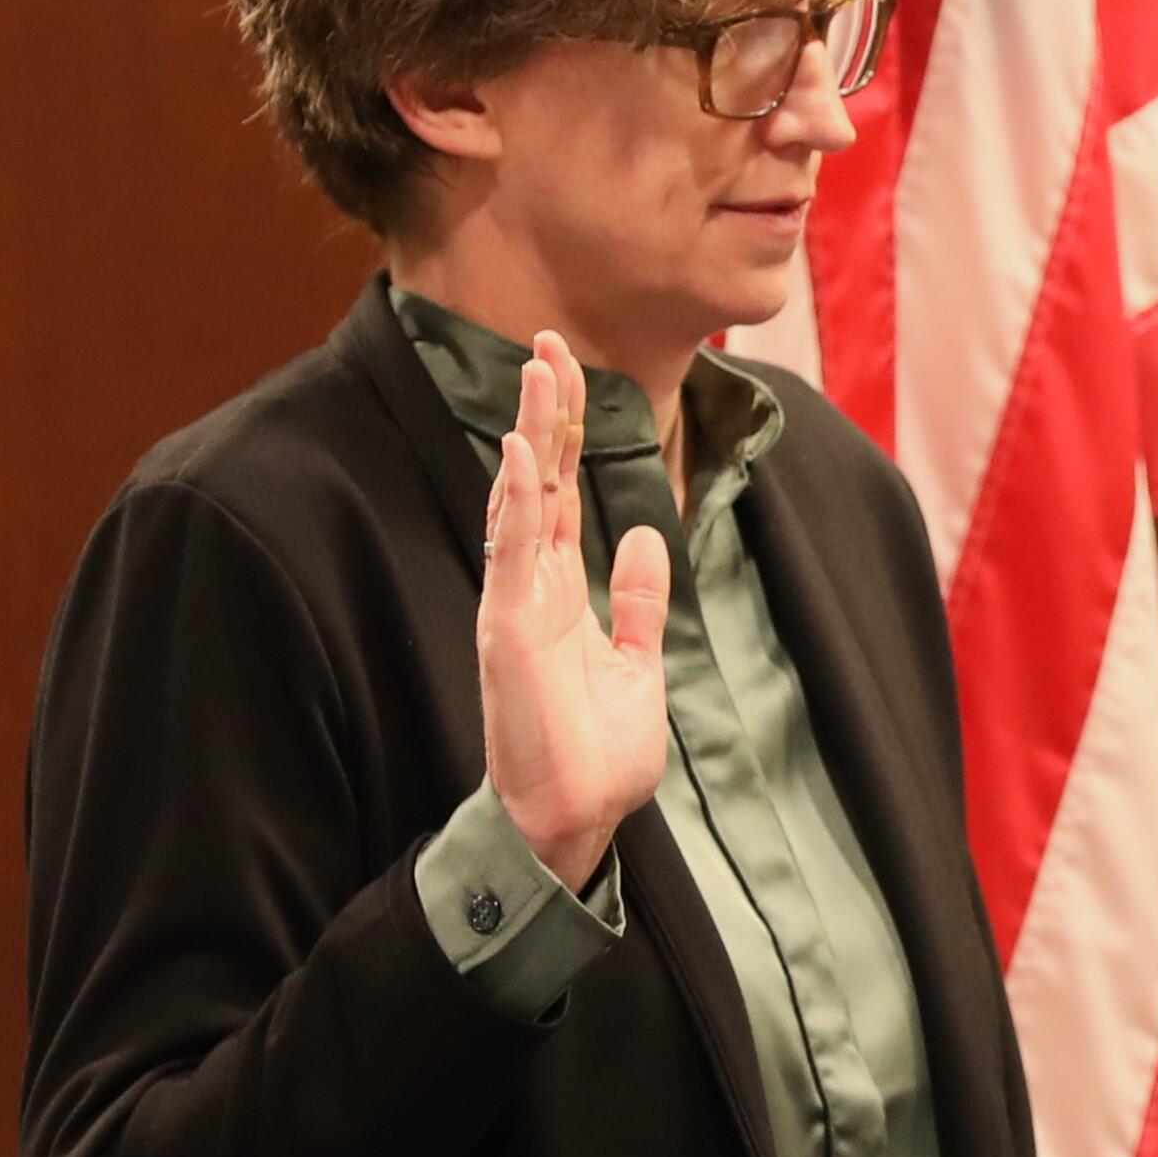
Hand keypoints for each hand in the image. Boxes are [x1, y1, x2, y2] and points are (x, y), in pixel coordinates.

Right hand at [478, 330, 671, 888]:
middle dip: (544, 409)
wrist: (578, 817)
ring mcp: (516, 605)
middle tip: (548, 339)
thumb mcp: (637, 662)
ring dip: (528, 433)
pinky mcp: (509, 631)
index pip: (558, 491)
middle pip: (535, 478)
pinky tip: (520, 451)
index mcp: (559, 590)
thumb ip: (638, 601)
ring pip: (519, 499)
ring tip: (537, 368)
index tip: (567, 368)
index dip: (563, 431)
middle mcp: (530, 587)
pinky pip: (511, 553)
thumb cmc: (598, 753)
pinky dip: (514, 500)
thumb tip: (649, 537)